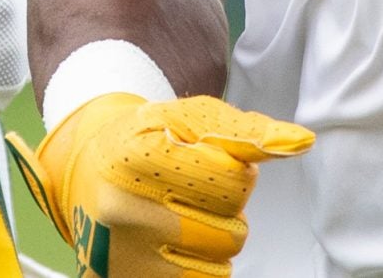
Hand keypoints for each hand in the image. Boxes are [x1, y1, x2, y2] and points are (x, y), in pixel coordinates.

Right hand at [6, 93, 311, 277]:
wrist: (82, 170)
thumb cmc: (142, 140)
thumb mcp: (187, 118)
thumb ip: (245, 131)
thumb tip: (299, 142)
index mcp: (140, 159)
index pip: (233, 184)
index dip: (231, 173)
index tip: (206, 162)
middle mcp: (127, 212)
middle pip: (230, 231)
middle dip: (224, 210)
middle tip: (191, 192)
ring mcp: (126, 257)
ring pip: (220, 265)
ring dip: (213, 242)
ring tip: (180, 217)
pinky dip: (199, 266)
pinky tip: (173, 244)